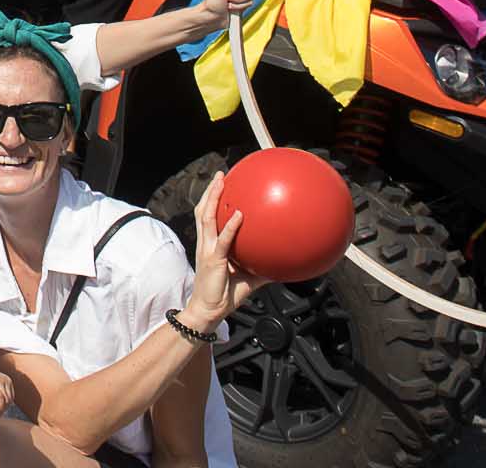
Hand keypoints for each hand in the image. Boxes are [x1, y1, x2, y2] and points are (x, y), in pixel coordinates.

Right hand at [186, 170, 270, 320]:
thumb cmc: (225, 294)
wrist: (208, 311)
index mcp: (210, 245)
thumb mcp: (247, 278)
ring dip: (213, 198)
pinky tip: (238, 215)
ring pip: (206, 218)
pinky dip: (230, 226)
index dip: (211, 200)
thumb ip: (261, 266)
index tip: (221, 184)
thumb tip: (282, 262)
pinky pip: (223, 240)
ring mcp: (208, 250)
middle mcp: (205, 243)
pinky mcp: (213, 260)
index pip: (207, 217)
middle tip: (220, 175)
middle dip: (210, 191)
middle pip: (203, 210)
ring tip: (221, 183)